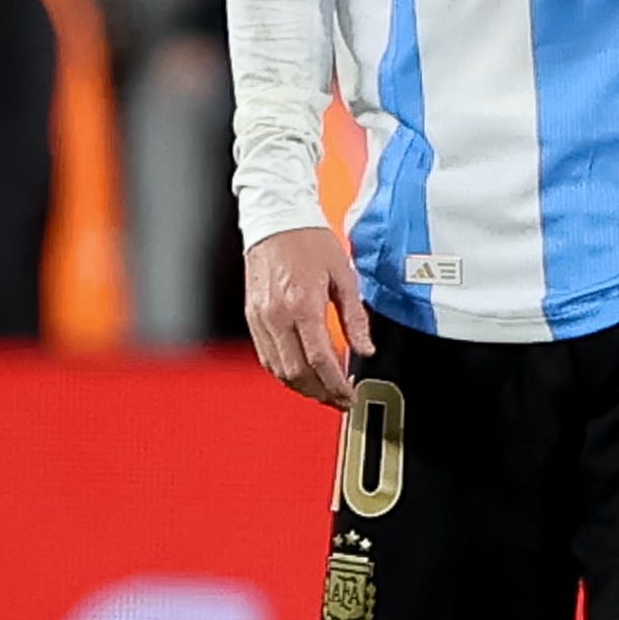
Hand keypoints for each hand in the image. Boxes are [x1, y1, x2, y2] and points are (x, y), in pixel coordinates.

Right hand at [245, 224, 374, 406]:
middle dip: (320, 393)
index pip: (320, 360)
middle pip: (297, 373)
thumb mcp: (344, 276)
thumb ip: (355, 318)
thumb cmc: (310, 241)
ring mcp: (260, 318)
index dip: (336, 384)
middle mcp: (277, 316)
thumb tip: (366, 349)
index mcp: (302, 305)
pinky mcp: (252, 317)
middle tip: (340, 399)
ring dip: (302, 387)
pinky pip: (266, 356)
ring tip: (324, 390)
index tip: (350, 394)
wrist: (277, 220)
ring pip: (278, 370)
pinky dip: (284, 371)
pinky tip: (302, 372)